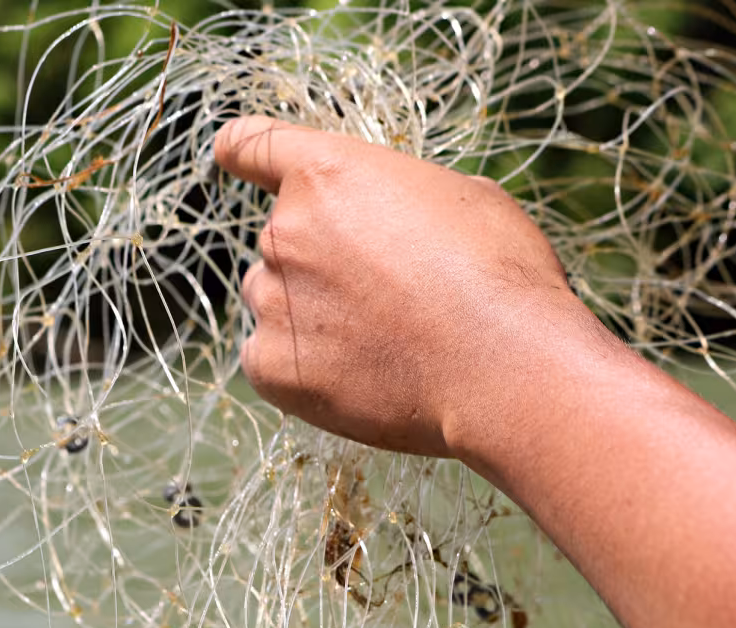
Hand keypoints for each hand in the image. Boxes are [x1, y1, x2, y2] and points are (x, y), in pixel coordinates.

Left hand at [215, 115, 600, 456]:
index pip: (254, 144)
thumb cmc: (499, 277)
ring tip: (381, 339)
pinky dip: (302, 368)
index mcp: (327, 174)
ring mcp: (273, 300)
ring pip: (274, 300)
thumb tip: (395, 220)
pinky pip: (269, 358)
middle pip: (281, 241)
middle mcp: (285, 231)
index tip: (231, 153)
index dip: (243, 149)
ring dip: (308, 313)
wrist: (504, 367)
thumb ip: (400, 198)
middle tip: (387, 294)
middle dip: (320, 260)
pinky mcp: (270, 364)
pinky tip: (359, 375)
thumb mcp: (463, 200)